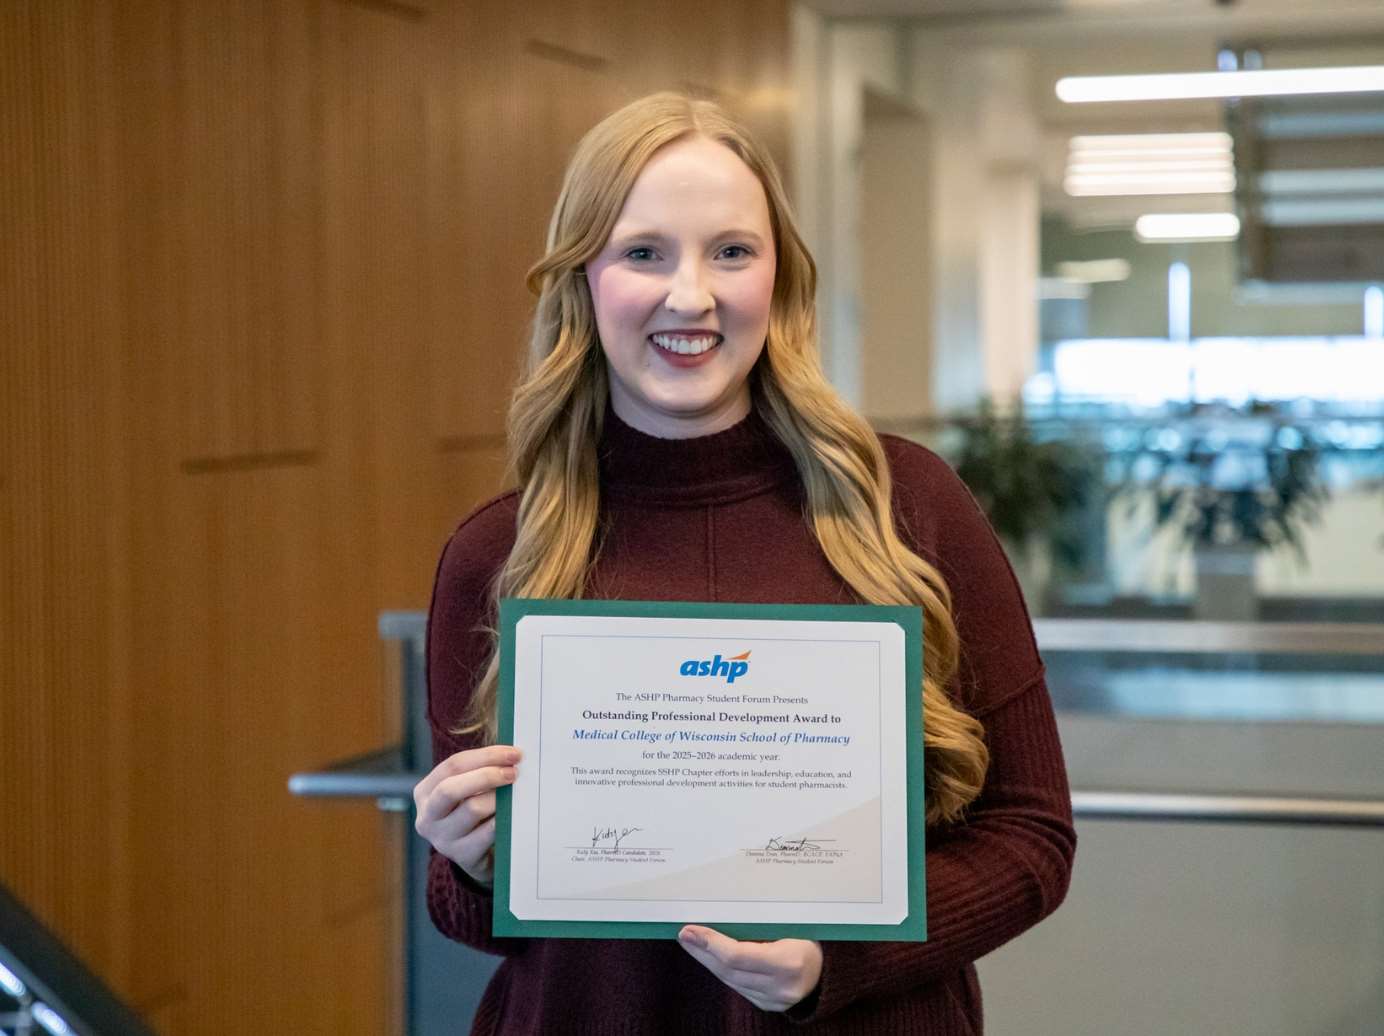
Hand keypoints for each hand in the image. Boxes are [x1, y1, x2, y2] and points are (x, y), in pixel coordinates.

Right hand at [413, 744, 519, 888]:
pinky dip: (502, 819)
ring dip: (498, 798)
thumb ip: (479, 771)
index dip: (485, 756)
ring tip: (514, 794)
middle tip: (513, 773)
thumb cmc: (473, 810)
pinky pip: (487, 832)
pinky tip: (512, 814)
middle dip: (486, 776)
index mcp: (425, 792)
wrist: (476, 853)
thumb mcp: (466, 790)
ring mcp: (442, 839)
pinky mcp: (462, 856)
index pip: (452, 765)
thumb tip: (510, 756)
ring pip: (473, 809)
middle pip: (451, 789)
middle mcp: (427, 817)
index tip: (512, 753)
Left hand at [677, 925, 822, 1012]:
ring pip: (730, 980)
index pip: (737, 955)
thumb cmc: (811, 934)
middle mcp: (781, 987)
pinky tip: (710, 956)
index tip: (690, 929)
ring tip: (691, 942)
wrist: (833, 967)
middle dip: (702, 951)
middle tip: (683, 933)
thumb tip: (721, 908)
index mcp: (789, 962)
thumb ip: (760, 921)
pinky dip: (722, 970)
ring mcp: (775, 1001)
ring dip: (707, 961)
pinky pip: (738, 986)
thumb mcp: (791, 922)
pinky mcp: (768, 1006)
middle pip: (729, 970)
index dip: (710, 943)